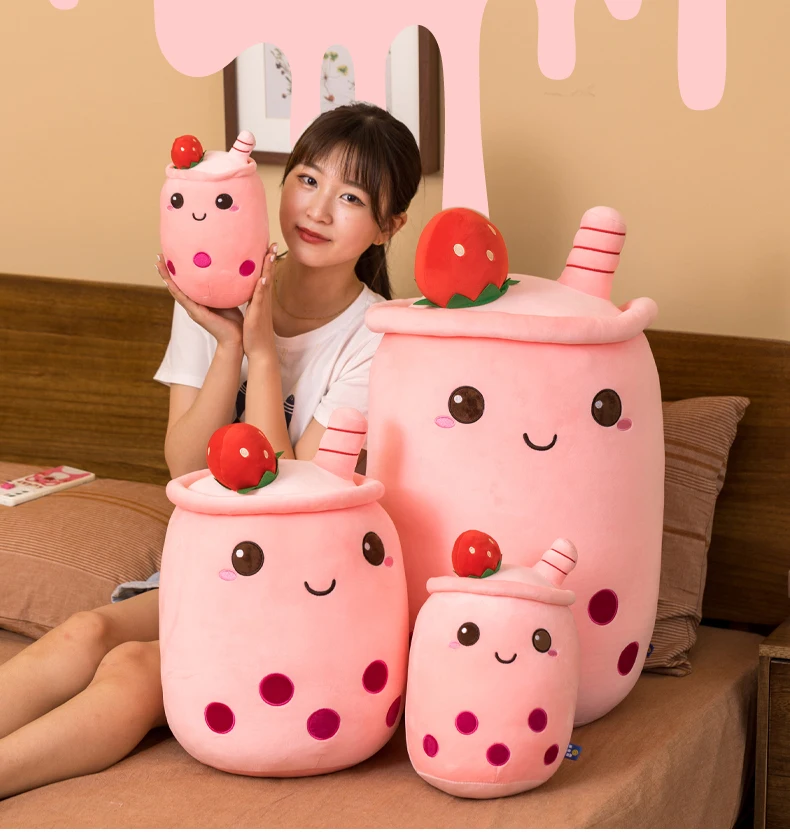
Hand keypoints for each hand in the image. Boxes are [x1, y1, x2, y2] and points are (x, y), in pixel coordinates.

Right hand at [156, 255, 243, 348]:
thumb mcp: (227, 298)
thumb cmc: (233, 320)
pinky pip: (183, 299)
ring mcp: (192, 309)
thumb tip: (228, 270)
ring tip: (158, 263)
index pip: (185, 283)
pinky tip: (168, 280)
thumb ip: (223, 288)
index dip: (177, 270)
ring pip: (175, 290)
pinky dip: (175, 289)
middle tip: (159, 254)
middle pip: (176, 284)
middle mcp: (192, 304)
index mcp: (198, 300)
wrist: (235, 338)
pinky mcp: (196, 314)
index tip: (172, 255)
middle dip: (167, 270)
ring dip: (166, 277)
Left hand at [243, 243, 278, 361]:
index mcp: (260, 298)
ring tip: (270, 253)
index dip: (265, 261)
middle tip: (272, 242)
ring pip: (266, 282)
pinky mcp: (258, 313)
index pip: (263, 275)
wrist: (260, 350)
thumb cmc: (253, 333)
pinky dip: (262, 287)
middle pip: (268, 274)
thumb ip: (247, 300)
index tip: (266, 246)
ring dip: (268, 268)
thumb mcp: (250, 313)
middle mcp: (263, 299)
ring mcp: (262, 305)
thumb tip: (239, 290)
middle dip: (270, 258)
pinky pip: (260, 298)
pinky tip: (263, 278)